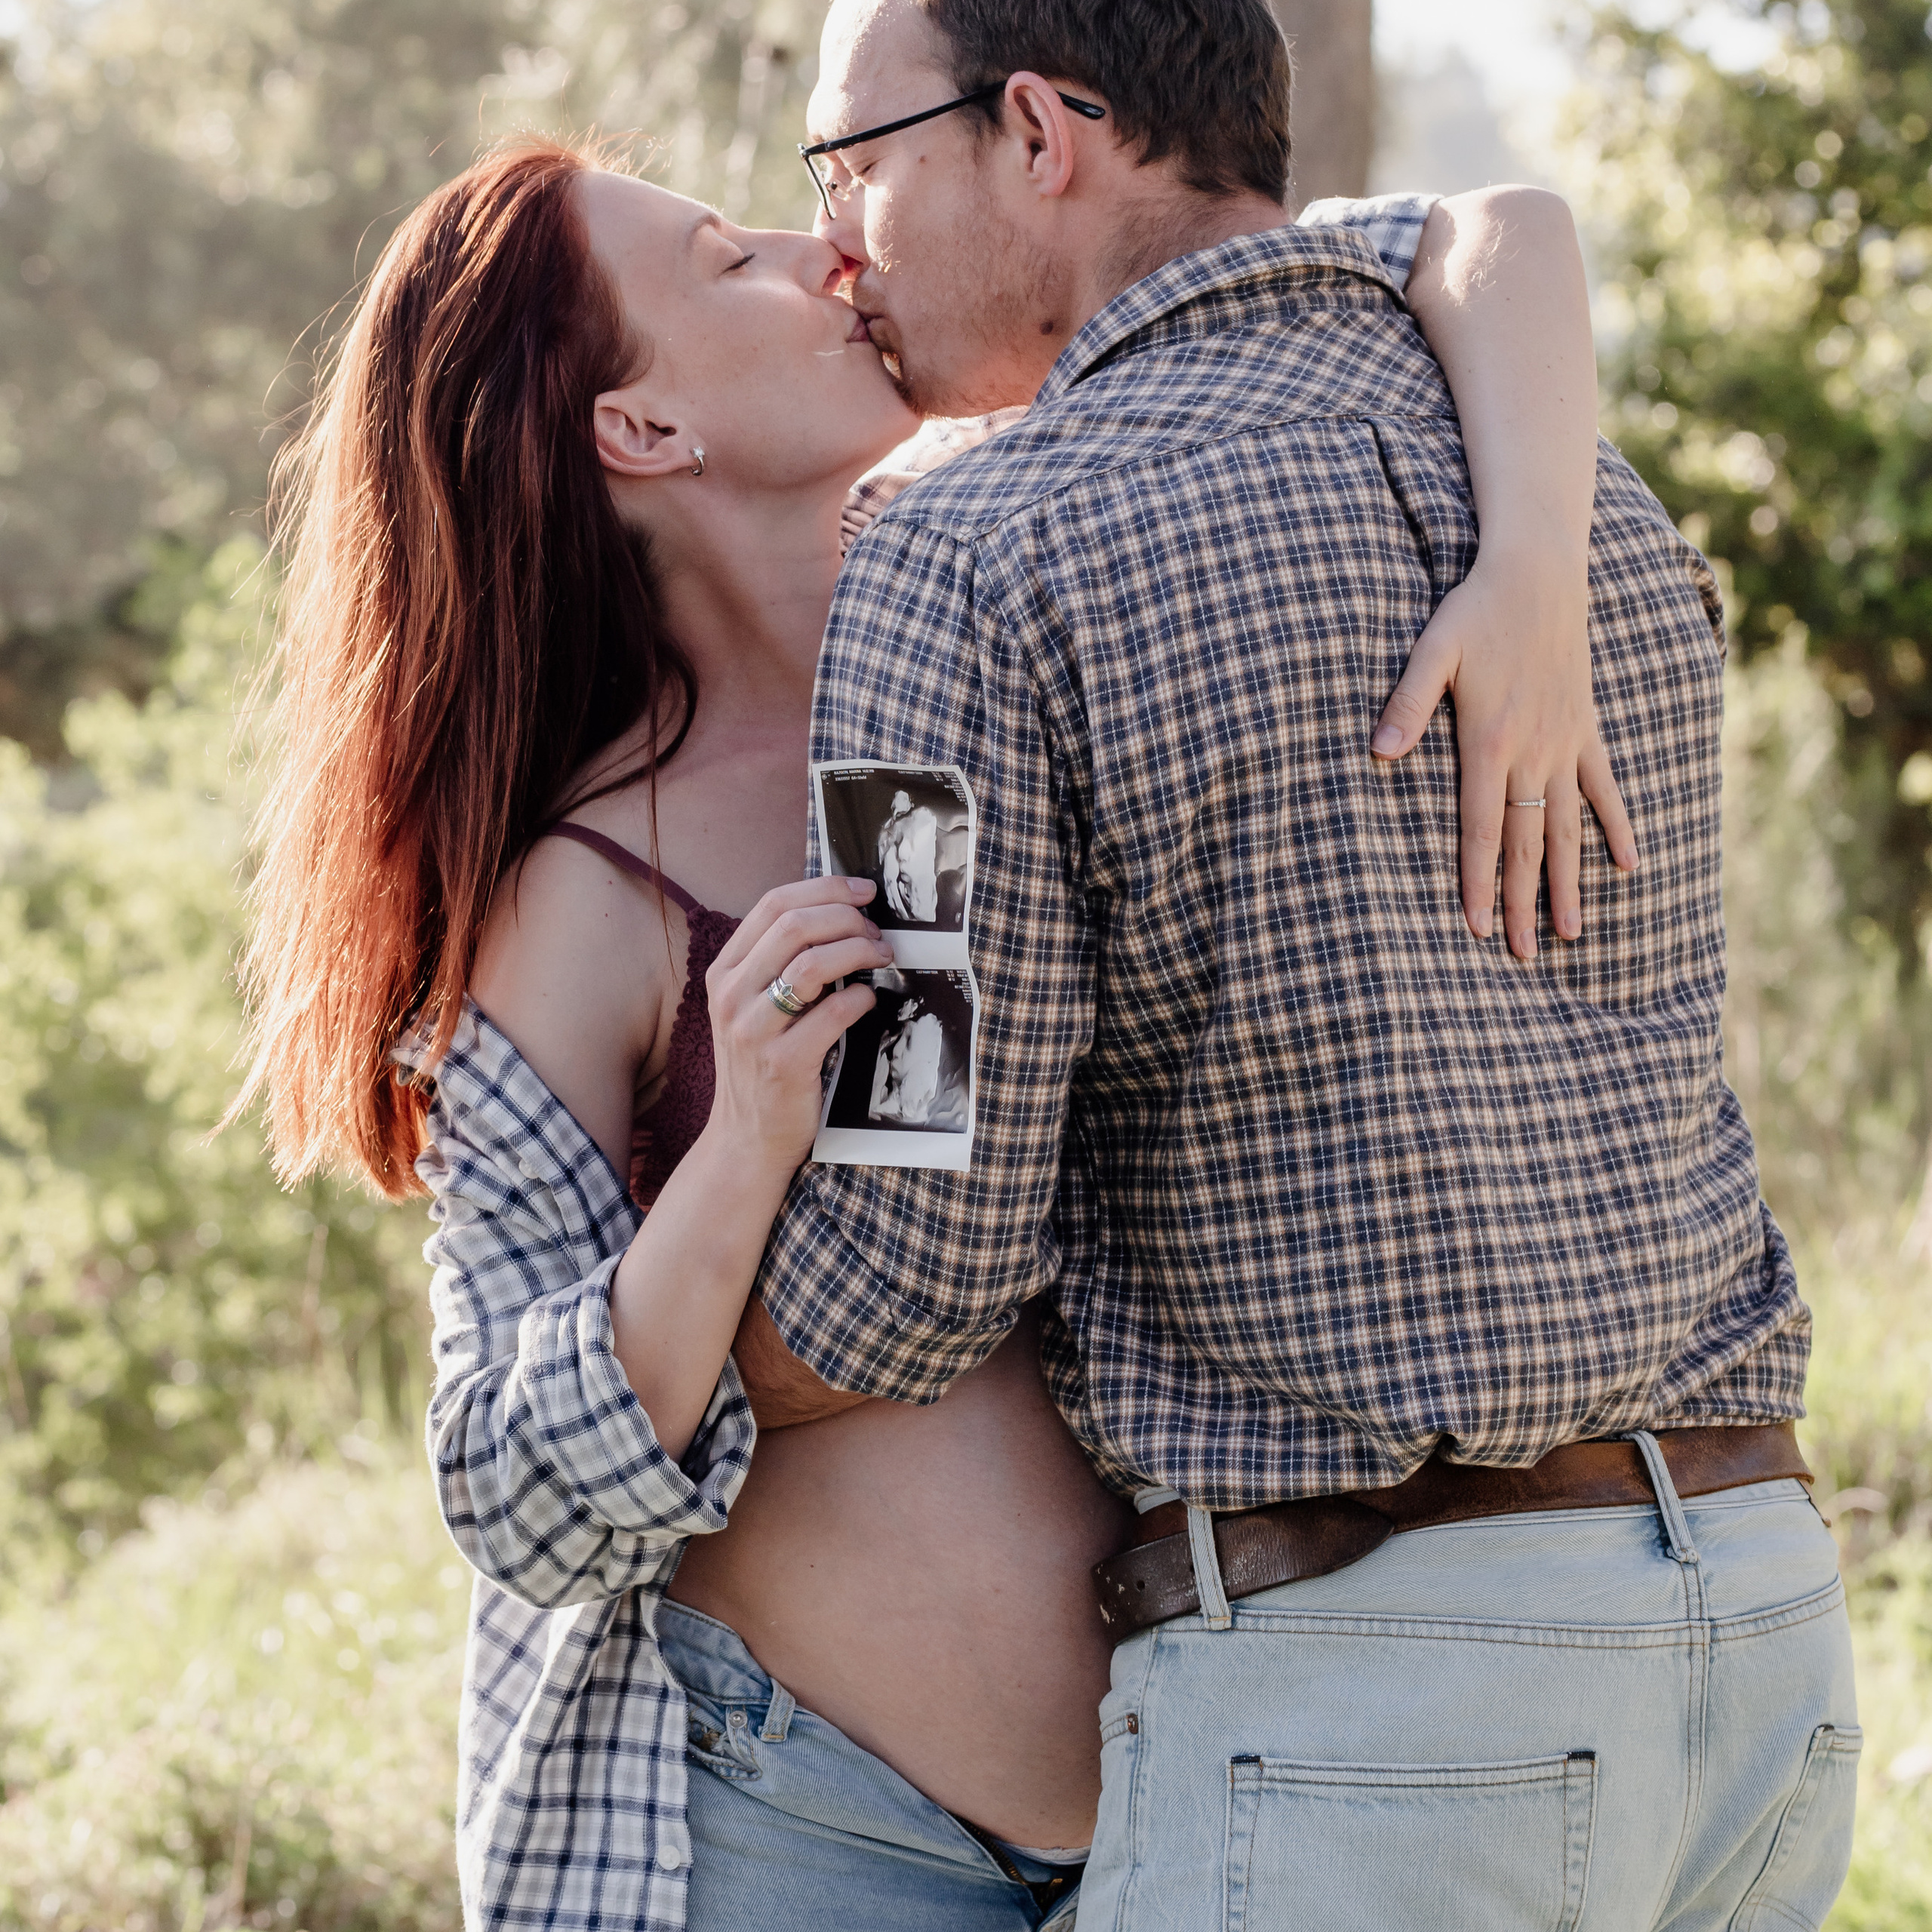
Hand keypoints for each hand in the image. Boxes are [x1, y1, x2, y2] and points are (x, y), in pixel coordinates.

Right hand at [702, 876, 889, 1170]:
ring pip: (813, 962)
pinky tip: (869, 1001)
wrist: (748, 1138)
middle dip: (847, 917)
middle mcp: (731, 995)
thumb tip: (843, 916)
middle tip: (877, 932)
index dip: (825, 888)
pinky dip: (861, 999)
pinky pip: (833, 1012)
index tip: (864, 891)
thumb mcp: (755, 1007)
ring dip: (859, 951)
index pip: (773, 904)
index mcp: (725, 971)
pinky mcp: (782, 1063)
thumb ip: (782, 963)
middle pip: (795, 924)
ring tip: (883, 958)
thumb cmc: (763, 1064)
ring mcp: (753, 1030)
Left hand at [1371, 543, 1638, 958]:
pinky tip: (1628, 866)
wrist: (1540, 572)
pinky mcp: (1586, 729)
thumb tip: (1377, 754)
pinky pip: (1605, 788)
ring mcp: (1565, 745)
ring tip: (1567, 934)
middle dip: (1522, 902)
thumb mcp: (1430, 650)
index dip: (1480, 882)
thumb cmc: (1475, 610)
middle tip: (1519, 955)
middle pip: (1526, 844)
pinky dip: (1617, 827)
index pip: (1482, 830)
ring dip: (1567, 883)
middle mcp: (1533, 753)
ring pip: (1567, 829)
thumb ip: (1406, 704)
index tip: (1477, 928)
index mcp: (1490, 742)